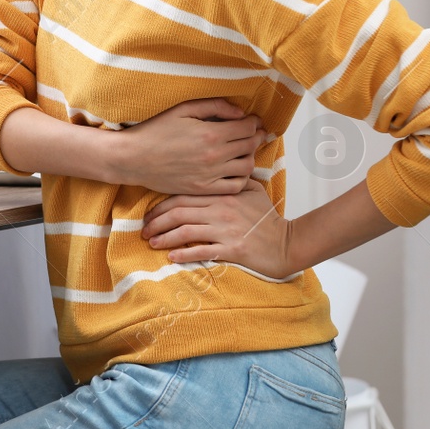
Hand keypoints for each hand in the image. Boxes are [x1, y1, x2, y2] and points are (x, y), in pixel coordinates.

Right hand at [109, 98, 268, 195]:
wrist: (134, 158)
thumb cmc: (156, 130)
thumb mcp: (184, 109)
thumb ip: (214, 106)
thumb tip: (239, 112)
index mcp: (211, 134)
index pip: (247, 128)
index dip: (254, 122)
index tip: (252, 120)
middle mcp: (214, 156)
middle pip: (250, 146)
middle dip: (256, 136)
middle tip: (254, 132)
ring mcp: (210, 175)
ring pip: (246, 167)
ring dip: (250, 156)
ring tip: (244, 150)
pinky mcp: (203, 189)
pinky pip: (234, 186)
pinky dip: (242, 177)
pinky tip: (236, 169)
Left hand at [141, 179, 297, 279]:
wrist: (286, 244)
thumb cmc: (268, 220)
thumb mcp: (253, 191)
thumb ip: (233, 180)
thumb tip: (218, 171)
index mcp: (223, 195)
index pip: (185, 195)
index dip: (163, 205)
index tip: (150, 214)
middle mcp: (221, 210)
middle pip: (180, 212)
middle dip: (157, 221)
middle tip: (144, 230)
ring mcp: (225, 230)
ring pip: (186, 231)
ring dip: (165, 238)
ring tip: (151, 243)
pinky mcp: (231, 249)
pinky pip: (202, 250)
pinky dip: (184, 254)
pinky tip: (172, 257)